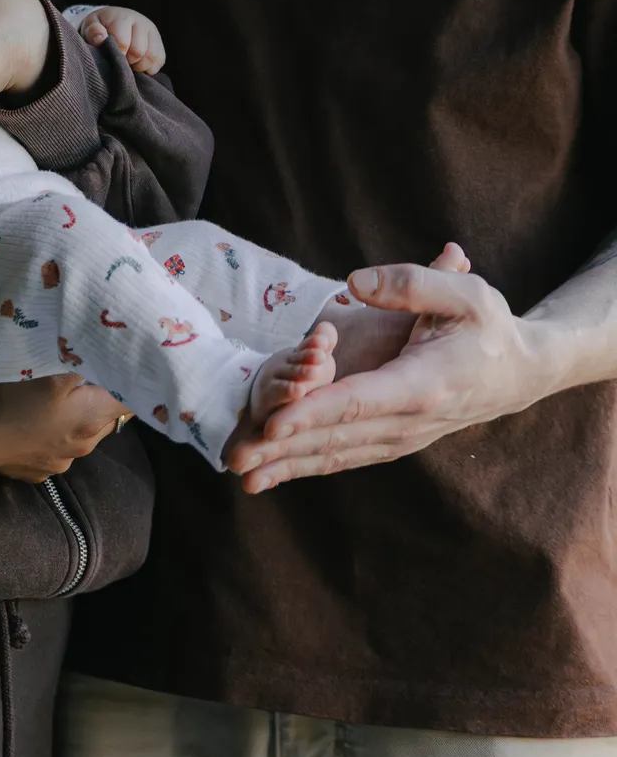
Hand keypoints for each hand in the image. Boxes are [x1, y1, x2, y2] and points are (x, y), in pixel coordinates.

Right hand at [0, 374, 128, 480]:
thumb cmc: (16, 399)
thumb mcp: (52, 378)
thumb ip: (82, 379)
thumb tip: (97, 379)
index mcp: (91, 418)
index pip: (127, 406)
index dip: (128, 391)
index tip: (124, 379)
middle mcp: (85, 446)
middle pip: (105, 423)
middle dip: (101, 406)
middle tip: (87, 388)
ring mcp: (64, 463)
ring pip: (82, 439)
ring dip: (77, 424)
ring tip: (55, 409)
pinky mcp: (43, 474)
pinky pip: (59, 454)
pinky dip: (54, 441)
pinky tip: (36, 429)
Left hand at [79, 5, 165, 74]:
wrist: (114, 20)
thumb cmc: (100, 27)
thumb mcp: (91, 26)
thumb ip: (93, 32)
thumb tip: (100, 39)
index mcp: (123, 17)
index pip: (123, 43)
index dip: (116, 56)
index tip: (110, 57)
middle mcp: (141, 22)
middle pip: (139, 52)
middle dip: (127, 62)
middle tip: (119, 61)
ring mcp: (152, 32)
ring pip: (152, 57)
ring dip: (139, 66)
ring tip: (128, 64)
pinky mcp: (159, 43)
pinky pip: (159, 60)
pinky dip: (149, 68)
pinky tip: (137, 65)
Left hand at [224, 246, 550, 493]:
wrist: (522, 372)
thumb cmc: (490, 325)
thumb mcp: (463, 293)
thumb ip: (409, 283)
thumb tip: (355, 281)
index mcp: (423, 384)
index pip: (358, 402)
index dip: (312, 412)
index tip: (271, 424)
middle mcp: (410, 420)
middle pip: (338, 437)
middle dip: (283, 449)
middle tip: (235, 459)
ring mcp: (404, 436)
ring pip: (339, 454)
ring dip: (289, 465)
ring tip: (244, 476)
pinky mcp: (398, 440)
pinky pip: (349, 455)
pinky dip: (311, 464)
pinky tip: (278, 471)